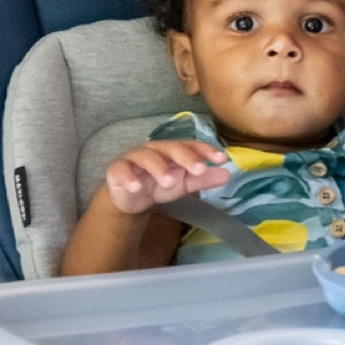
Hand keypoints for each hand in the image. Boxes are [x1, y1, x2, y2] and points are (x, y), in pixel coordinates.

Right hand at [103, 139, 230, 214]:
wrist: (130, 198)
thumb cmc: (158, 185)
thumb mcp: (183, 184)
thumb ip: (202, 179)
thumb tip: (227, 174)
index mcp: (173, 150)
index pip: (190, 145)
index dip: (205, 150)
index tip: (222, 158)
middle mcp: (155, 149)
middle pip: (171, 148)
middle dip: (186, 158)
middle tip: (199, 169)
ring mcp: (135, 158)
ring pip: (147, 157)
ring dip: (159, 168)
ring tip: (169, 182)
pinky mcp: (117, 169)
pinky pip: (122, 170)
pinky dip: (129, 178)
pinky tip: (136, 187)